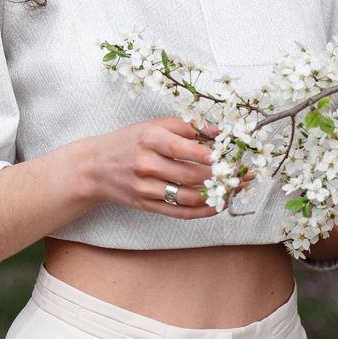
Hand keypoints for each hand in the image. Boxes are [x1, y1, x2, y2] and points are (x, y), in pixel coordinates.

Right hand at [78, 116, 254, 217]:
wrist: (94, 167)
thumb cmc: (128, 141)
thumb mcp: (152, 125)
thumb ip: (185, 127)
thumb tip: (219, 131)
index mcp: (149, 139)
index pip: (181, 148)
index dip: (205, 154)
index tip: (227, 156)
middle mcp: (147, 165)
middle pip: (189, 175)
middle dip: (220, 177)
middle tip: (243, 174)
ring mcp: (145, 188)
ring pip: (187, 197)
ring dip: (216, 195)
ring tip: (236, 189)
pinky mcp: (146, 205)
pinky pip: (179, 213)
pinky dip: (201, 211)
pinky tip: (217, 205)